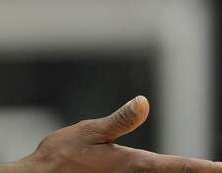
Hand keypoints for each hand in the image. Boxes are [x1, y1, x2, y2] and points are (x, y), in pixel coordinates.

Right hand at [20, 96, 221, 171]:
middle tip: (220, 169)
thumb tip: (143, 102)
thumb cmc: (62, 155)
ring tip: (200, 169)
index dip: (206, 168)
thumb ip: (119, 120)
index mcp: (134, 164)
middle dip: (198, 172)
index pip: (179, 166)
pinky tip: (167, 171)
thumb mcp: (89, 131)